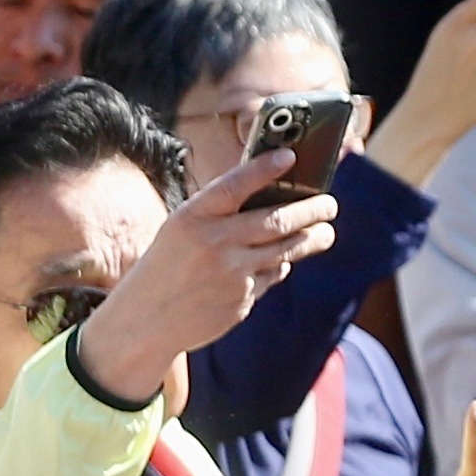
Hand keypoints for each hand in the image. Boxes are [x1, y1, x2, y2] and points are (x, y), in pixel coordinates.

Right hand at [71, 142, 342, 403]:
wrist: (145, 320)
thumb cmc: (166, 266)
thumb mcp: (180, 230)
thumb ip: (218, 214)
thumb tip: (270, 194)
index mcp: (192, 217)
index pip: (233, 186)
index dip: (263, 169)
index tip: (290, 156)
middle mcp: (214, 242)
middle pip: (277, 220)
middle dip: (312, 210)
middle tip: (329, 205)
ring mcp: (231, 273)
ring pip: (286, 250)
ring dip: (312, 238)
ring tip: (325, 231)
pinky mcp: (243, 300)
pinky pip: (273, 275)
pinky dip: (280, 266)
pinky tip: (281, 261)